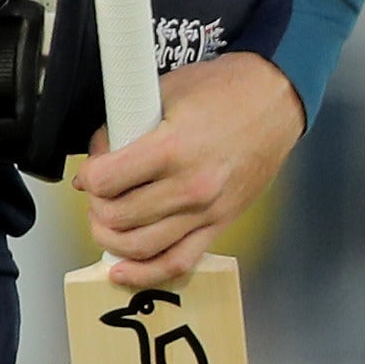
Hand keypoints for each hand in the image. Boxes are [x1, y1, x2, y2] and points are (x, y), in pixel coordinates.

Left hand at [81, 49, 305, 286]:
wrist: (275, 102)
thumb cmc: (224, 91)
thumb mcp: (166, 91)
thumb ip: (126, 123)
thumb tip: (99, 156)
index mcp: (173, 148)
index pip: (106, 181)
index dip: (89, 175)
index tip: (92, 169)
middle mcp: (190, 187)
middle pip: (117, 216)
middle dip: (97, 205)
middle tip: (100, 191)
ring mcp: (207, 211)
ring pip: (139, 246)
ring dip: (111, 238)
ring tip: (106, 222)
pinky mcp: (219, 224)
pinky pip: (178, 262)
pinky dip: (145, 272)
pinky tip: (121, 271)